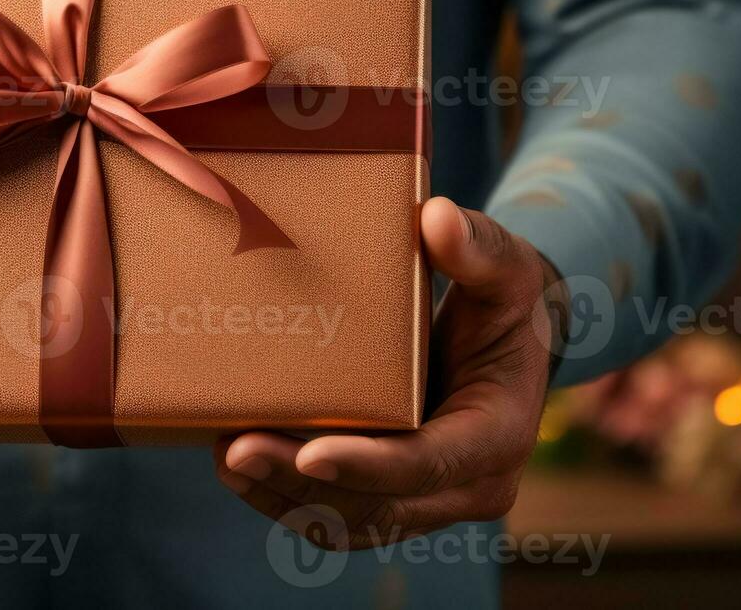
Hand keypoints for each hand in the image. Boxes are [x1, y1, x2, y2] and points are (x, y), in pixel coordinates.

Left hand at [214, 197, 562, 549]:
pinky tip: (241, 465)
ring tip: (224, 456)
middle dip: (301, 484)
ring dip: (284, 497)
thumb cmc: (507, 301)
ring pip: (351, 521)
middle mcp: (469, 484)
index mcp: (498, 434)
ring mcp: (431, 499)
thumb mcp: (507, 269)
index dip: (369, 465)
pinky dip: (289, 497)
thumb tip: (436, 219)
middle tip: (235, 451)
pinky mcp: (398, 498)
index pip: (430, 464)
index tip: (310, 454)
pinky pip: (340, 515)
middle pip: (377, 505)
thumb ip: (478, 247)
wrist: (515, 341)